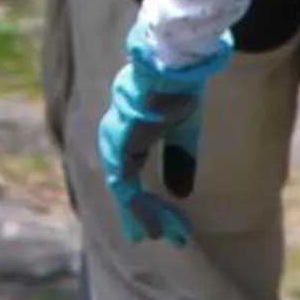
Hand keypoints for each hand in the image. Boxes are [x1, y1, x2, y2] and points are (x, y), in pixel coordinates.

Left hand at [97, 33, 229, 245]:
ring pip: (123, 187)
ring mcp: (116, 137)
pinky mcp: (122, 141)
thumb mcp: (183, 130)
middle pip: (122, 182)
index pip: (130, 170)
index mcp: (129, 128)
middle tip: (149, 236)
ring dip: (141, 214)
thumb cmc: (180, 87)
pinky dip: (140, 207)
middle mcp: (117, 134)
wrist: (176, 63)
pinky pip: (126, 184)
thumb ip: (179, 159)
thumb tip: (180, 194)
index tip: (161, 222)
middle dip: (138, 212)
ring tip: (158, 234)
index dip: (145, 197)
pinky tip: (155, 223)